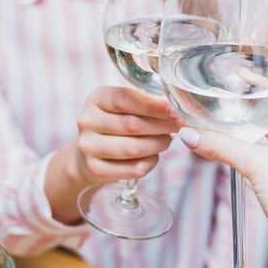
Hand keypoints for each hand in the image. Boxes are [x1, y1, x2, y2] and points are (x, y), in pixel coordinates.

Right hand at [46, 86, 181, 223]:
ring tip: (167, 139)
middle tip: (180, 125)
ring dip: (158, 144)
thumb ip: (146, 102)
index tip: (175, 109)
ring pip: (134, 148)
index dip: (154, 105)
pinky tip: (154, 155)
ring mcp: (88, 147)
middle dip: (162, 125)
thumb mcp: (125, 105)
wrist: (91, 150)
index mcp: (96, 98)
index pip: (126, 99)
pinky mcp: (95, 170)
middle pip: (132, 125)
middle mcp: (87, 121)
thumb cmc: (117, 122)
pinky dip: (151, 162)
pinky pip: (134, 168)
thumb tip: (176, 108)